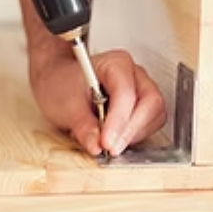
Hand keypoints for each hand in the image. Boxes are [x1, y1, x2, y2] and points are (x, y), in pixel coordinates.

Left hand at [31, 50, 166, 155]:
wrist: (58, 81)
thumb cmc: (62, 83)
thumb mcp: (65, 105)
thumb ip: (83, 126)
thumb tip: (97, 145)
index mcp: (116, 63)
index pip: (127, 93)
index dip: (119, 121)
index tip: (107, 142)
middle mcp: (134, 74)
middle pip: (150, 103)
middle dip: (131, 130)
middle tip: (110, 148)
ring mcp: (141, 90)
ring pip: (154, 116)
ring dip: (133, 136)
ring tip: (106, 143)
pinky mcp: (142, 107)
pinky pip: (149, 124)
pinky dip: (133, 137)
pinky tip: (113, 139)